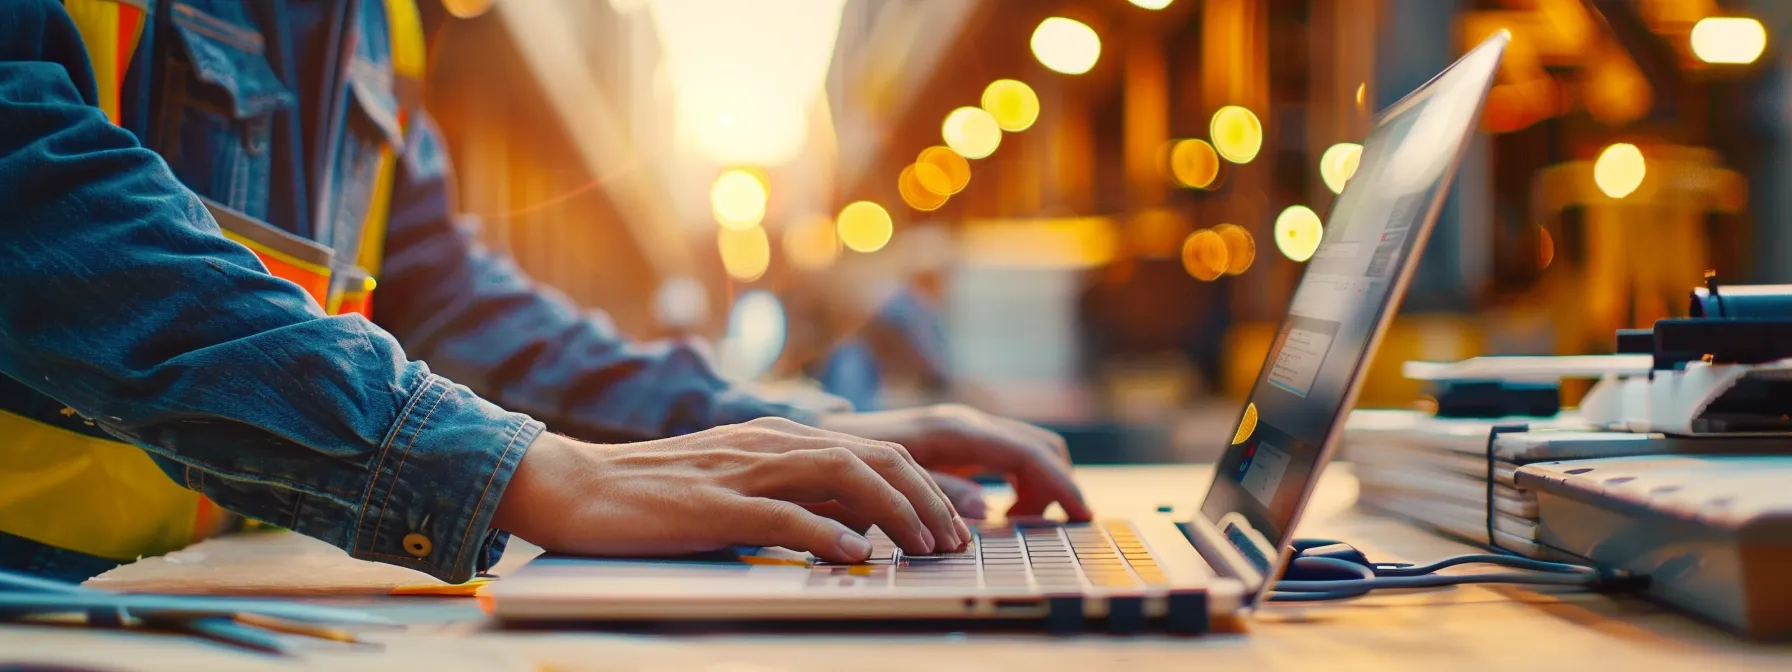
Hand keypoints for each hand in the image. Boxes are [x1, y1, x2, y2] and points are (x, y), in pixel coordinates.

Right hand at [492, 418, 967, 562]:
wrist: (578, 485)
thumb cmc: (655, 496)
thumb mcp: (738, 489)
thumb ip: (794, 499)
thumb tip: (853, 532)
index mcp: (780, 438)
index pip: (875, 452)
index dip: (925, 487)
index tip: (953, 526)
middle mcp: (772, 444)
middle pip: (877, 459)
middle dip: (929, 500)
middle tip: (956, 542)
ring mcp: (745, 471)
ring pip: (845, 477)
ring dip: (897, 514)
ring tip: (924, 548)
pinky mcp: (715, 505)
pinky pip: (785, 514)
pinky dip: (828, 533)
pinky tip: (857, 556)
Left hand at [817, 405, 1090, 521]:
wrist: (822, 437)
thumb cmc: (853, 461)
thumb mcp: (892, 481)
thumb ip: (939, 492)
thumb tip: (986, 511)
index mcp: (956, 430)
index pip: (1028, 454)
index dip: (1060, 485)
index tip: (1083, 514)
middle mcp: (969, 422)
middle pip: (1042, 447)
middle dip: (1057, 486)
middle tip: (1046, 529)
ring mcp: (969, 429)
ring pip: (1032, 452)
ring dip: (1040, 488)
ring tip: (1017, 526)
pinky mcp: (965, 441)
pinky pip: (1013, 459)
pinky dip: (1023, 485)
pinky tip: (1002, 515)